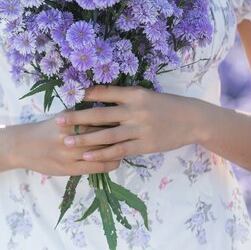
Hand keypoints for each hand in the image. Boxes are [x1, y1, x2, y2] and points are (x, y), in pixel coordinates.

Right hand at [11, 113, 121, 175]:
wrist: (23, 147)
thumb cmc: (44, 130)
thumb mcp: (60, 117)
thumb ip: (79, 113)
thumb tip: (102, 105)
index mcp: (69, 120)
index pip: (98, 117)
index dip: (115, 117)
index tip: (128, 115)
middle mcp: (70, 136)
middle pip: (102, 134)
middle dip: (120, 132)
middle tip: (136, 130)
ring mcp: (70, 154)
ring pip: (101, 151)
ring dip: (118, 149)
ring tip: (130, 145)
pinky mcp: (70, 169)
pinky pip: (95, 167)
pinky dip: (109, 163)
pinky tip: (117, 160)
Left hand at [56, 85, 201, 161]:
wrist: (193, 119)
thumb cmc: (164, 105)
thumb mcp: (144, 95)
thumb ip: (122, 97)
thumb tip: (94, 94)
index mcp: (134, 94)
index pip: (104, 92)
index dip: (85, 95)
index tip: (67, 96)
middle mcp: (135, 110)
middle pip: (101, 115)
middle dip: (77, 119)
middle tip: (58, 121)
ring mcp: (140, 129)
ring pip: (107, 135)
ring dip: (85, 140)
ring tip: (67, 142)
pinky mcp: (145, 145)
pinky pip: (119, 151)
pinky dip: (102, 154)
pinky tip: (86, 156)